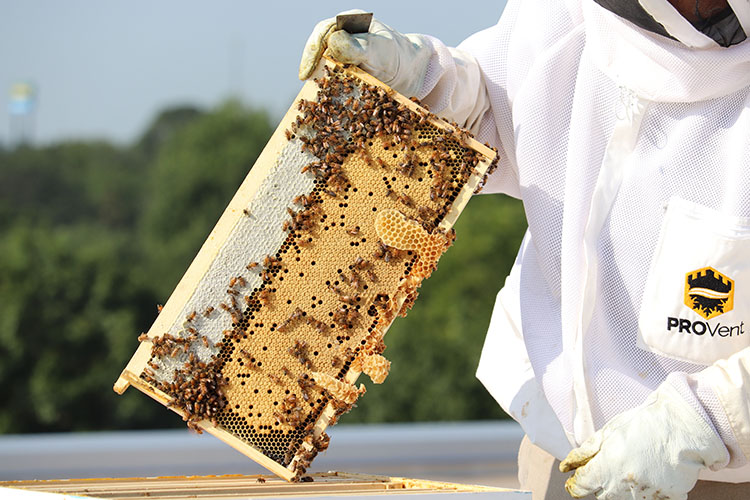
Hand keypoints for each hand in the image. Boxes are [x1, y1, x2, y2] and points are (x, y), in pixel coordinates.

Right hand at [299, 10, 431, 97]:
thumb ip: (358, 46)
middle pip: (318, 50)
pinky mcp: (342, 72)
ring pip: (321, 66)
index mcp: (348, 22)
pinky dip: (326, 91)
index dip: (312, 52)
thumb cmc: (398, 56)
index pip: (322, 33)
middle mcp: (341, 35)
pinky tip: (323, 104)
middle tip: (307, 85)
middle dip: (311, 68)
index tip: (306, 72)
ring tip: (314, 97)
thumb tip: (332, 43)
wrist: (411, 74)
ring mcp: (340, 54)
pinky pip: (329, 79)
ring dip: (317, 82)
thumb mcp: (379, 50)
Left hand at [559, 383, 726, 498]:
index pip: (582, 486)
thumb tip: (568, 465)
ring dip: (622, 488)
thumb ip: (587, 452)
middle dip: (600, 484)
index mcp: (606, 468)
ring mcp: (645, 495)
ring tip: (633, 467)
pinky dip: (646, 491)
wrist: (682, 426)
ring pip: (624, 499)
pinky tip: (651, 474)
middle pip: (602, 496)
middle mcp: (623, 486)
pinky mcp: (667, 499)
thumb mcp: (609, 432)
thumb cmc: (644, 423)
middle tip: (609, 467)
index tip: (573, 482)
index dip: (575, 484)